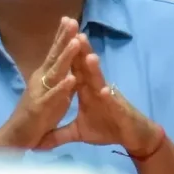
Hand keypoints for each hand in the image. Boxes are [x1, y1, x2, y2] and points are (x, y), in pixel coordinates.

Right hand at [0, 17, 87, 149]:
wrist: (16, 139)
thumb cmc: (36, 118)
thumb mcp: (53, 97)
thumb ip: (62, 83)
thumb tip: (72, 70)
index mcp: (45, 77)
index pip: (54, 53)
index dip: (62, 37)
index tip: (71, 19)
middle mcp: (41, 81)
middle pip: (54, 56)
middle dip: (64, 38)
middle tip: (73, 20)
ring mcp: (40, 93)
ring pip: (55, 72)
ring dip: (66, 57)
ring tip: (76, 42)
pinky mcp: (40, 109)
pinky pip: (54, 97)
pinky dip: (63, 88)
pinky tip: (72, 78)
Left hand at [43, 41, 170, 159]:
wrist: (132, 137)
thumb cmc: (107, 129)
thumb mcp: (78, 133)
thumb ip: (60, 134)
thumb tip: (40, 142)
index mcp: (85, 90)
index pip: (74, 68)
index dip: (65, 54)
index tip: (56, 38)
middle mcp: (96, 88)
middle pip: (85, 67)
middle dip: (79, 50)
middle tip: (72, 30)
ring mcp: (108, 96)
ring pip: (99, 79)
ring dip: (94, 68)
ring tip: (88, 55)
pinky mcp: (118, 109)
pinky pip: (112, 102)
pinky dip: (108, 96)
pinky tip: (103, 90)